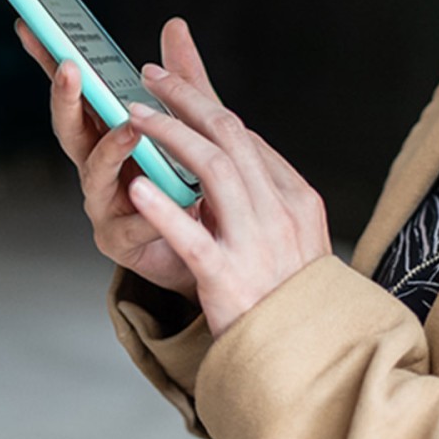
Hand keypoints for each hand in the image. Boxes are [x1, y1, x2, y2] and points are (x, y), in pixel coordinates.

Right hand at [17, 17, 215, 299]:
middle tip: (70, 69)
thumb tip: (175, 24)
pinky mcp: (121, 240)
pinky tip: (172, 199)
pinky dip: (152, 211)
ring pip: (96, 174)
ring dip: (110, 149)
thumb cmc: (186, 183)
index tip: (30, 24)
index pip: (74, 91)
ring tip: (130, 130)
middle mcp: (96, 165)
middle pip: (70, 128)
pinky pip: (135, 224)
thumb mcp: (188, 125)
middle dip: (66, 98)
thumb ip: (179, 79)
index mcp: (106, 133)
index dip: (50, 59)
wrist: (206, 247)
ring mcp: (104, 203)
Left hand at [122, 48, 331, 336]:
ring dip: (170, 135)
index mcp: (296, 198)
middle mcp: (280, 213)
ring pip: (213, 170)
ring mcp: (255, 245)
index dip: (204, 104)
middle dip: (185, 100)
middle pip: (230, 137)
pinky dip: (165, 210)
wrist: (305, 361)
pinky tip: (137, 189)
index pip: (245, 137)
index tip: (171, 84)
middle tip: (149, 78)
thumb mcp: (290, 235)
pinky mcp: (228, 280)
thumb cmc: (288, 297)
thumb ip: (265, 190)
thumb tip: (235, 144)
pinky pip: (193, 238)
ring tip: (134, 116)